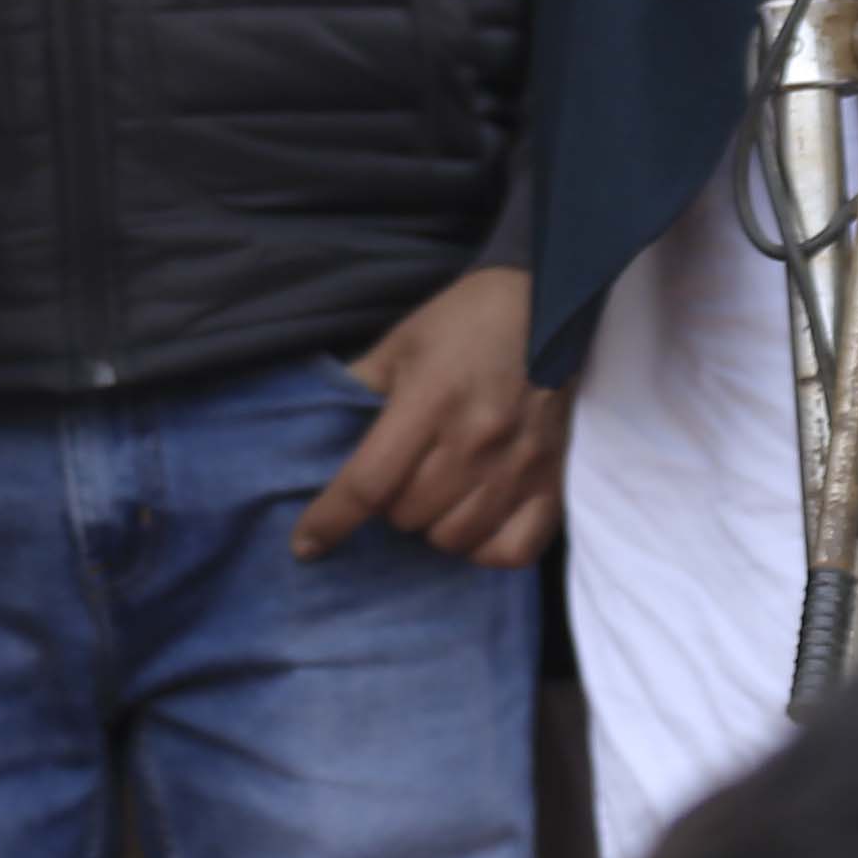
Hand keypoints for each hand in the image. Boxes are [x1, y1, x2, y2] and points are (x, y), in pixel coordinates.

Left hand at [294, 265, 568, 568]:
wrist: (546, 306)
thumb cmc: (464, 322)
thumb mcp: (398, 344)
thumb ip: (357, 388)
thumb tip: (315, 431)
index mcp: (428, 402)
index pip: (368, 483)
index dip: (330, 519)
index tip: (306, 545)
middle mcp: (475, 442)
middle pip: (407, 515)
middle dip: (386, 505)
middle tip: (395, 476)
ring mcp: (518, 467)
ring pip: (452, 539)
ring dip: (430, 525)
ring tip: (432, 495)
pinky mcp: (551, 482)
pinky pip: (512, 552)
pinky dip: (484, 549)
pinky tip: (472, 522)